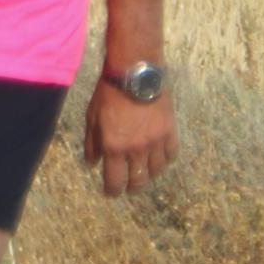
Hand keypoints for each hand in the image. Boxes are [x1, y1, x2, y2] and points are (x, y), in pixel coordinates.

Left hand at [86, 61, 177, 197]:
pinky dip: (165, 159)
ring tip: (144, 171)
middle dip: (131, 187)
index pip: (115, 182)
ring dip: (149, 174)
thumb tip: (92, 164)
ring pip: (156, 171)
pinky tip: (159, 156)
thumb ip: (92, 143)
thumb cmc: (109, 92)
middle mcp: (136, 149)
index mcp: (114, 147)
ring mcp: (155, 141)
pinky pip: (171, 154)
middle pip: (138, 181)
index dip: (112, 191)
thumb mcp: (92, 117)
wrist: (135, 71)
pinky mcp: (169, 130)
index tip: (111, 191)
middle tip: (129, 186)